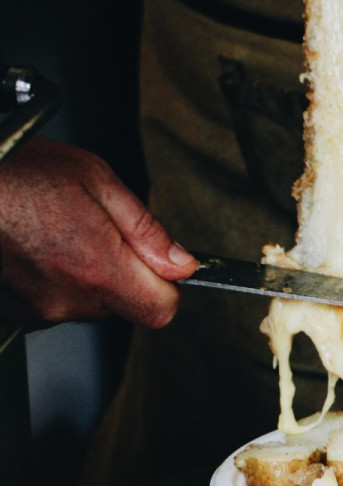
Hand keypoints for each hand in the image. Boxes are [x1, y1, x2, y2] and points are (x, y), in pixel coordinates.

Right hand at [0, 138, 196, 328]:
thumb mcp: (98, 181)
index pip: (161, 310)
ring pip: (87, 304)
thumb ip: (147, 230)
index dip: (167, 286)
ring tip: (58, 233)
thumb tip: (182, 263)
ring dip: (84, 276)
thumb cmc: (17, 173)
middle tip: (96, 231)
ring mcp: (36, 310)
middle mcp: (68, 299)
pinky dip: (50, 281)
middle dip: (123, 274)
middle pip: (124, 306)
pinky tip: (37, 247)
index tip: (159, 264)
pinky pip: (51, 304)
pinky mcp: (12, 312)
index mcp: (99, 270)